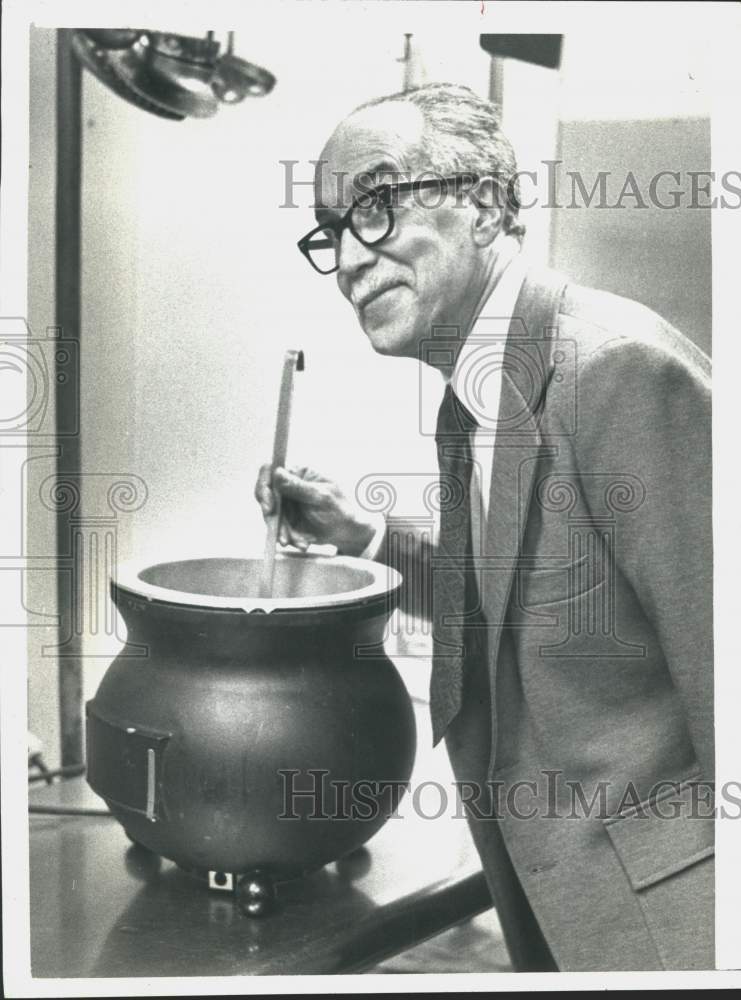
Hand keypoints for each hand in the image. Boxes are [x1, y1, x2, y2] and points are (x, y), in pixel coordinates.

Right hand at [254, 465, 378, 555]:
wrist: (346, 532)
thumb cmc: (340, 510)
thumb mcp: (321, 497)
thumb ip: (298, 487)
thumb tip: (277, 473)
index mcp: (299, 473)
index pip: (271, 470)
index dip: (264, 485)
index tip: (268, 504)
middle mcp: (289, 487)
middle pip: (265, 495)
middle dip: (271, 514)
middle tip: (277, 528)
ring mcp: (286, 504)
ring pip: (271, 515)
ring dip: (282, 531)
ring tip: (298, 541)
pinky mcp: (286, 520)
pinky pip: (278, 528)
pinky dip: (289, 538)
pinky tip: (303, 543)